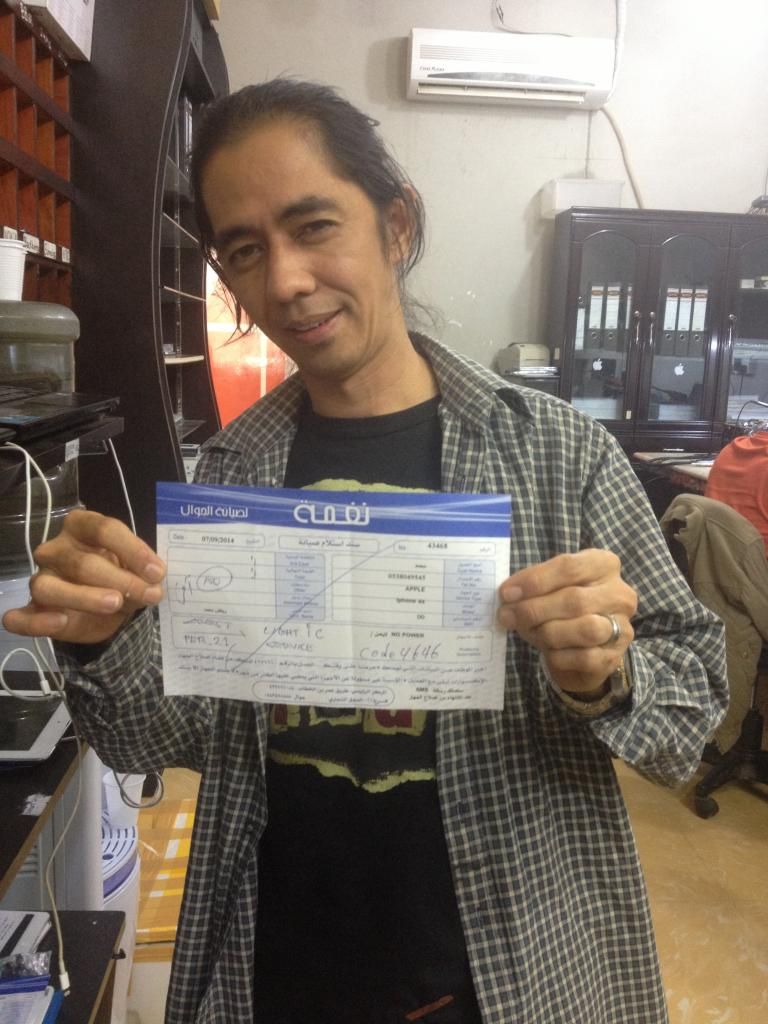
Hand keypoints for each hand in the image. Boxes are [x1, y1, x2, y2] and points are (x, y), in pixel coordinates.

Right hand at [1, 508, 166, 645]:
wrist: (108, 607)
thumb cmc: (120, 575)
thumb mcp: (136, 569)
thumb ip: (142, 570)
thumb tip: (154, 579)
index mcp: (82, 526)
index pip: (104, 529)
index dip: (132, 550)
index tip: (157, 572)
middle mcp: (56, 548)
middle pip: (83, 562)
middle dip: (120, 580)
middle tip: (149, 594)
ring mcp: (41, 578)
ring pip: (50, 587)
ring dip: (84, 597)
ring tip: (115, 604)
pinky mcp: (34, 609)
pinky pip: (23, 617)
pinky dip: (38, 621)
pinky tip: (60, 622)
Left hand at [497, 549, 636, 694]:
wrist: (581, 646)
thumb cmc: (562, 608)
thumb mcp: (550, 587)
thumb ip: (534, 586)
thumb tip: (508, 595)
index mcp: (603, 564)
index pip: (569, 567)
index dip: (535, 580)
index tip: (507, 593)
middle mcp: (619, 593)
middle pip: (575, 599)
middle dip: (534, 609)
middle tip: (507, 616)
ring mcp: (622, 626)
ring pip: (585, 629)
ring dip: (548, 632)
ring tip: (528, 633)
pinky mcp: (615, 656)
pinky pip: (585, 657)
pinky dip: (559, 656)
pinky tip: (547, 652)